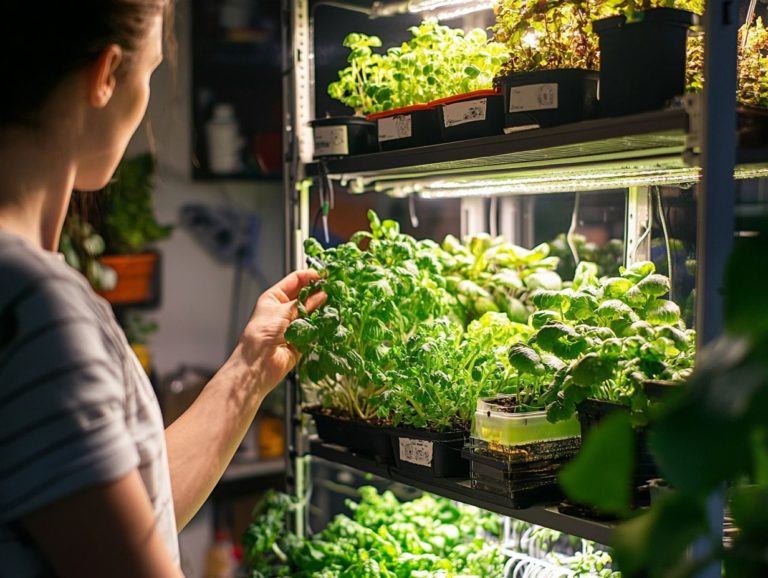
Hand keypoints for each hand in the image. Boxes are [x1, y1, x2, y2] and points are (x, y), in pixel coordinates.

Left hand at [237, 270, 325, 392]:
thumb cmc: (261, 334)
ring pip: (313, 312)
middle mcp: (285, 309)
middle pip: (307, 295)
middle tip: (335, 289)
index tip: (325, 275)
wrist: (258, 364)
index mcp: (275, 298)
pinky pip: (316, 329)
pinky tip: (331, 319)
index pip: (296, 280)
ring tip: (335, 303)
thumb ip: (305, 302)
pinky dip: (323, 325)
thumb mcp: (282, 311)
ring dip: (323, 309)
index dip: (310, 276)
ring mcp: (294, 324)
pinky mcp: (303, 339)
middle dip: (320, 292)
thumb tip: (322, 294)